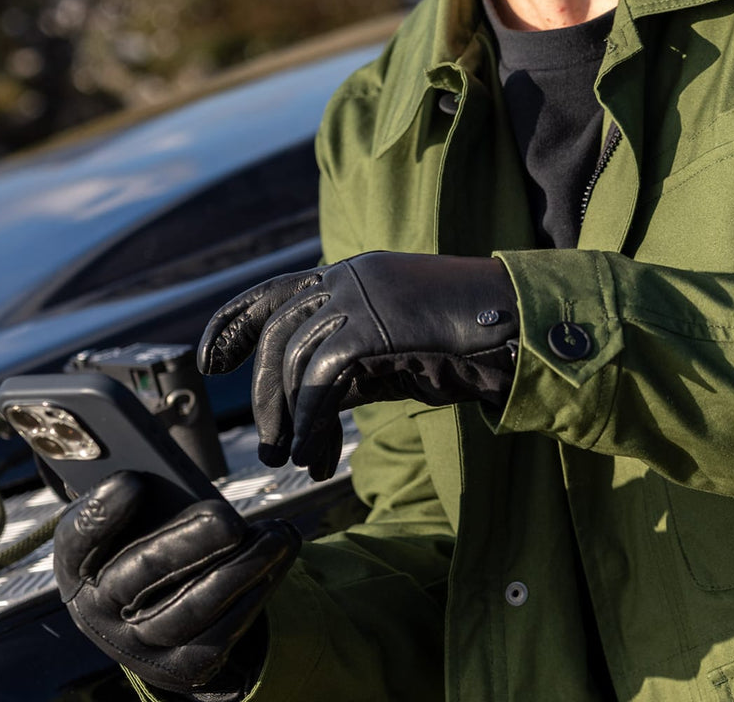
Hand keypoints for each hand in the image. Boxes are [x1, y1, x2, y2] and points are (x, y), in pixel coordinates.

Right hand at [52, 471, 299, 696]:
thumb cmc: (155, 539)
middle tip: (229, 518)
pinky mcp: (178, 668)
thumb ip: (145, 492)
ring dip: (239, 570)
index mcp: (79, 566)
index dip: (100, 514)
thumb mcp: (142, 514)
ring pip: (187, 611)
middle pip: (138, 576)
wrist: (170, 606)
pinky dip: (253, 596)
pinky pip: (218, 636)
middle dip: (188, 542)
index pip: (76, 540)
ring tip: (278, 535)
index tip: (133, 481)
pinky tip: (277, 562)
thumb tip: (152, 474)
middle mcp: (98, 613)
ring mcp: (136, 647)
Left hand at [198, 252, 518, 478]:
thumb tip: (302, 406)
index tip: (210, 359)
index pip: (275, 291)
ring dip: (289, 420)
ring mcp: (364, 296)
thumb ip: (349, 363)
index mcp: (355, 274)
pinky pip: (322, 381)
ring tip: (301, 459)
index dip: (234, 323)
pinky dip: (311, 423)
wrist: (523, 329)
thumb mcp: (395, 350)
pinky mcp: (376, 324)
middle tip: (269, 445)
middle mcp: (352, 277)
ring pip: (296, 359)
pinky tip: (318, 456)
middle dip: (264, 395)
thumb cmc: (468, 343)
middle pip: (278, 333)